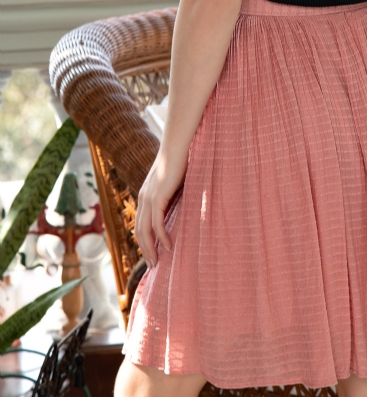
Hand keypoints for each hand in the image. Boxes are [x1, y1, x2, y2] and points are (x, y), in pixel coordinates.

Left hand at [134, 151, 187, 267]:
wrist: (177, 145)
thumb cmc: (180, 161)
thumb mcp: (174, 182)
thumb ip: (173, 195)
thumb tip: (181, 208)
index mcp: (145, 195)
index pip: (141, 224)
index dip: (145, 241)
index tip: (152, 254)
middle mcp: (143, 198)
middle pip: (139, 231)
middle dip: (145, 250)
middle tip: (153, 265)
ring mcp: (148, 198)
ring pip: (145, 230)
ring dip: (150, 248)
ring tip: (157, 262)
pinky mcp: (157, 197)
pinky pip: (157, 223)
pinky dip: (161, 237)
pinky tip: (169, 246)